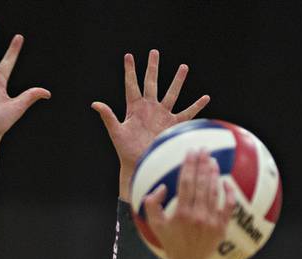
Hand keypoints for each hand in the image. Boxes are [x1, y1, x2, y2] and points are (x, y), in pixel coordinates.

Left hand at [92, 50, 209, 199]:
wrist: (139, 163)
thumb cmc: (125, 150)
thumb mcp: (116, 132)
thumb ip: (108, 116)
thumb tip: (95, 104)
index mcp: (134, 108)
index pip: (131, 85)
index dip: (130, 71)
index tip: (128, 56)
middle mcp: (149, 108)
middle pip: (151, 83)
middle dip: (153, 68)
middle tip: (154, 52)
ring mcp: (161, 115)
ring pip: (171, 93)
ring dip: (177, 80)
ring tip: (184, 67)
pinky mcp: (172, 125)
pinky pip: (186, 113)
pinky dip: (196, 106)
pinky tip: (206, 98)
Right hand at [143, 150, 234, 258]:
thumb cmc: (170, 241)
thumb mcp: (155, 224)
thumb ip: (152, 204)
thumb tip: (162, 187)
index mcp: (181, 213)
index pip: (186, 183)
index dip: (189, 165)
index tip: (190, 152)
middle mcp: (198, 215)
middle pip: (201, 183)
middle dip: (202, 163)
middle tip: (203, 150)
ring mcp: (211, 220)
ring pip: (214, 191)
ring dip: (213, 173)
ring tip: (212, 160)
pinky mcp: (222, 226)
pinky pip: (229, 205)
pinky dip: (228, 192)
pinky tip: (226, 181)